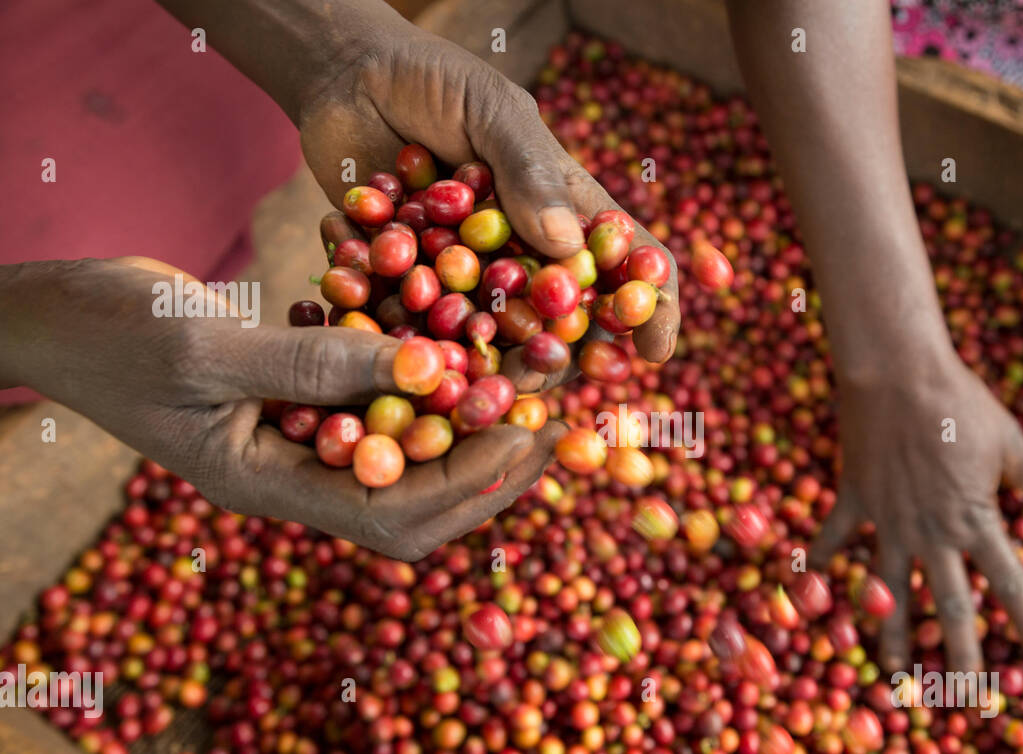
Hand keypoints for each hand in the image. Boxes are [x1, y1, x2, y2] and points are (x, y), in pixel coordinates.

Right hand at [0, 257, 561, 559]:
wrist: (52, 316)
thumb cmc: (104, 333)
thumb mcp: (202, 346)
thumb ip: (311, 363)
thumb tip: (431, 367)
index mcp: (266, 486)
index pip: (391, 513)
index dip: (467, 481)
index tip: (525, 431)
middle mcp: (294, 476)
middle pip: (415, 507)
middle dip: (487, 473)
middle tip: (548, 422)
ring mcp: (298, 444)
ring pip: (407, 462)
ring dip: (469, 432)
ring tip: (528, 387)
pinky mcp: (301, 404)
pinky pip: (382, 412)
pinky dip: (429, 391)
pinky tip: (470, 351)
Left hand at [296, 21, 679, 367]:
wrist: (342, 77)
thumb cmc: (431, 80)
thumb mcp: (490, 110)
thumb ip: (527, 172)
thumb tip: (566, 247)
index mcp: (566, 209)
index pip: (626, 262)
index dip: (649, 307)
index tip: (654, 350)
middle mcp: (526, 252)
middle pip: (568, 320)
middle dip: (568, 356)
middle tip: (549, 376)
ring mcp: (471, 276)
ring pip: (501, 340)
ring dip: (498, 366)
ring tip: (483, 382)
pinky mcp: (412, 288)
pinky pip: (422, 329)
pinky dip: (421, 345)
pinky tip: (414, 353)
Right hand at [810, 348, 1022, 672]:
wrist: (895, 374)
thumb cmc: (958, 403)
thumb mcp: (1009, 440)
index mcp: (974, 519)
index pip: (1008, 581)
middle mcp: (930, 532)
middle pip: (949, 606)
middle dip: (960, 656)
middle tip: (966, 698)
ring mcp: (887, 521)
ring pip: (889, 592)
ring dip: (890, 636)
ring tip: (891, 676)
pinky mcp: (854, 500)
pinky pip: (836, 540)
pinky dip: (823, 563)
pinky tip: (811, 589)